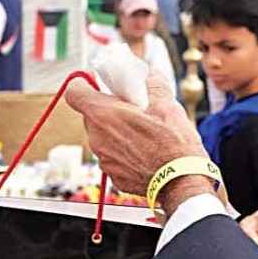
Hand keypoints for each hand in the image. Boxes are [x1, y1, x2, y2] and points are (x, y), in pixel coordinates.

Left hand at [65, 71, 205, 203]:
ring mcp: (104, 160)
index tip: (95, 85)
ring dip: (116, 133)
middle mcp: (97, 139)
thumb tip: (151, 75)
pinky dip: (124, 153)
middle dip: (108, 110)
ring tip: (142, 133)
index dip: (83, 86)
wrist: (182, 182)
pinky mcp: (113, 176)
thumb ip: (154, 85)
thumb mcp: (167, 105)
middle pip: (91, 116)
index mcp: (104, 115)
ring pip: (102, 138)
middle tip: (130, 109)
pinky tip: (145, 153)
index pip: (74, 93)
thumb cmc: (173, 144)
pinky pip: (113, 158)